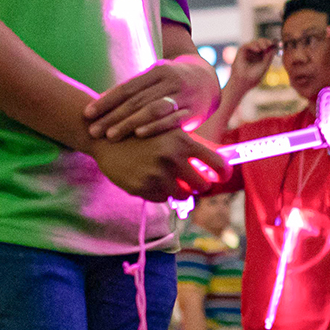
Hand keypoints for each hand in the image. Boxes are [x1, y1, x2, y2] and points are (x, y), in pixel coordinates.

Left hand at [84, 57, 219, 140]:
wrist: (208, 81)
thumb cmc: (170, 83)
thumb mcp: (154, 80)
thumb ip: (133, 91)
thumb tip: (99, 104)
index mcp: (156, 70)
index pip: (126, 87)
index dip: (106, 101)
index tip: (87, 114)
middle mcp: (169, 81)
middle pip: (136, 100)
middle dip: (112, 116)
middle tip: (93, 130)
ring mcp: (182, 95)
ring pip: (152, 109)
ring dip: (129, 123)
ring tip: (111, 136)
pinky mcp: (193, 111)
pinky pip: (173, 120)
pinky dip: (155, 126)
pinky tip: (139, 134)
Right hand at [92, 128, 228, 201]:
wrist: (105, 137)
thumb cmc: (143, 133)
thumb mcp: (169, 131)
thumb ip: (193, 147)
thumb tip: (220, 166)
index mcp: (182, 141)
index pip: (218, 165)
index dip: (224, 174)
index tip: (221, 177)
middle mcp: (171, 158)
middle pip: (203, 186)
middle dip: (199, 185)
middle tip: (192, 180)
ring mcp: (156, 175)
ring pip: (183, 195)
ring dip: (180, 190)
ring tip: (169, 178)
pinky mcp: (142, 188)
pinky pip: (163, 198)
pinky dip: (161, 192)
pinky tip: (150, 178)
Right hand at [227, 38, 276, 94]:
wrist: (244, 81)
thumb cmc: (254, 76)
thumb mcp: (265, 65)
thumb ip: (269, 56)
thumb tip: (275, 47)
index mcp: (261, 57)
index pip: (267, 47)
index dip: (271, 44)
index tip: (275, 44)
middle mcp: (255, 53)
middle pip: (261, 42)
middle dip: (266, 41)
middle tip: (270, 43)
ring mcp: (248, 52)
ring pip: (255, 42)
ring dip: (260, 43)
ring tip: (264, 48)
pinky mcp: (241, 51)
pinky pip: (247, 45)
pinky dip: (253, 45)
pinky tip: (258, 50)